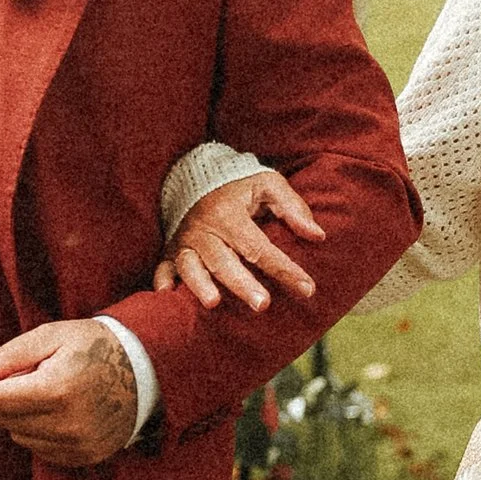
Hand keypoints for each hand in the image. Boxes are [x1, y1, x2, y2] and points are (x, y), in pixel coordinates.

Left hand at [0, 319, 140, 467]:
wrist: (145, 369)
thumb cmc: (95, 346)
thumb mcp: (51, 336)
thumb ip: (8, 356)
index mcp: (57, 389)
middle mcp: (68, 424)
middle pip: (5, 419)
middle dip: (4, 397)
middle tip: (26, 376)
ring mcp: (78, 445)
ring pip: (20, 436)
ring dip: (22, 416)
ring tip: (47, 392)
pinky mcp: (85, 457)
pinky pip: (40, 450)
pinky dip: (40, 431)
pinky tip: (58, 411)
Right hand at [154, 168, 326, 311]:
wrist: (196, 174)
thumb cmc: (239, 185)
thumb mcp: (268, 185)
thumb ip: (292, 208)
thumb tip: (318, 236)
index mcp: (230, 214)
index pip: (260, 247)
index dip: (285, 269)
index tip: (307, 288)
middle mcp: (205, 230)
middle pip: (225, 261)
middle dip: (243, 284)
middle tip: (262, 305)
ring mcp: (185, 242)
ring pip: (191, 267)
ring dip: (200, 285)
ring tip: (213, 303)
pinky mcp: (170, 251)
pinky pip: (162, 268)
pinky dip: (162, 282)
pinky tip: (166, 298)